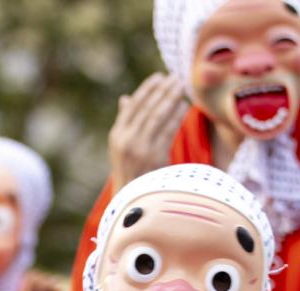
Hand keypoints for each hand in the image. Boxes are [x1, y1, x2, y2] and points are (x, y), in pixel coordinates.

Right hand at [109, 74, 188, 188]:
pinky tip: (183, 106)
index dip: (146, 89)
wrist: (132, 202)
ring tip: (181, 86)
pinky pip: (167, 130)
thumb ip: (125, 123)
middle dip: (162, 91)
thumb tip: (125, 98)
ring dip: (170, 99)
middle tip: (175, 77)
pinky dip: (175, 116)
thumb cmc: (130, 172)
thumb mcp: (122, 147)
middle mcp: (125, 141)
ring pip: (157, 116)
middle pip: (146, 108)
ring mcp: (139, 149)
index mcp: (116, 136)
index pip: (132, 106)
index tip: (159, 77)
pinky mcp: (153, 157)